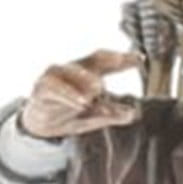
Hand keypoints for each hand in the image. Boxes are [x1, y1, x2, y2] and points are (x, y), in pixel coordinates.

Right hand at [20, 49, 143, 136]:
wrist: (42, 125)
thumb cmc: (71, 112)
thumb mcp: (94, 115)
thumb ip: (112, 113)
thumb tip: (132, 113)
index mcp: (87, 72)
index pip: (106, 61)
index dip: (122, 58)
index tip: (140, 59)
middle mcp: (72, 70)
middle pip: (91, 60)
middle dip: (107, 59)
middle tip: (120, 60)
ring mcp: (55, 77)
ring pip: (70, 72)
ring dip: (84, 79)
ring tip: (97, 88)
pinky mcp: (42, 89)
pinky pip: (55, 89)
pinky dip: (68, 95)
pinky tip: (81, 102)